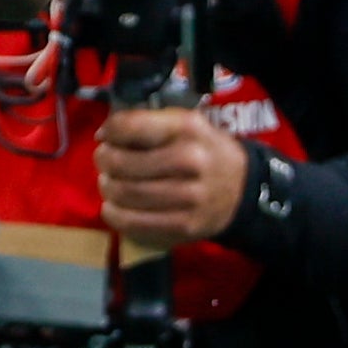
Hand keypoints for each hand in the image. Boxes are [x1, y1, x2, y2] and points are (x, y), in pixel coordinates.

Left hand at [94, 104, 250, 250]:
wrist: (243, 189)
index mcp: (187, 128)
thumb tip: (105, 135)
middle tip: (106, 162)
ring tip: (111, 183)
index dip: (109, 132)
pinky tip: (114, 207)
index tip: (106, 137)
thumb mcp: (185, 123)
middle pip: (119, 164)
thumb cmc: (203, 151)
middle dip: (103, 161)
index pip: (128, 126)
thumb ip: (147, 123)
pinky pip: (132, 223)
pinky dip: (114, 215)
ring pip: (123, 194)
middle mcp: (190, 161)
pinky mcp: (184, 225)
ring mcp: (189, 197)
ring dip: (107, 188)